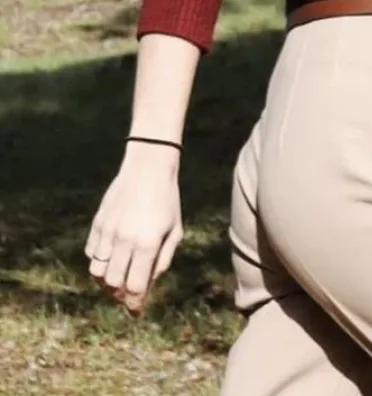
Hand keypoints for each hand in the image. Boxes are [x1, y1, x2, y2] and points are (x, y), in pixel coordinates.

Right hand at [84, 146, 182, 315]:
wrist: (148, 167)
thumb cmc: (167, 200)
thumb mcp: (174, 230)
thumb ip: (162, 260)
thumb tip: (148, 285)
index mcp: (147, 244)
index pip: (135, 287)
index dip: (135, 304)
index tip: (136, 311)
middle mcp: (125, 240)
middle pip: (113, 284)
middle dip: (120, 294)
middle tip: (127, 294)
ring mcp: (108, 231)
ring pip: (97, 272)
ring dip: (106, 281)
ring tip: (117, 277)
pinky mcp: (97, 223)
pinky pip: (90, 253)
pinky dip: (97, 261)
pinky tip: (110, 257)